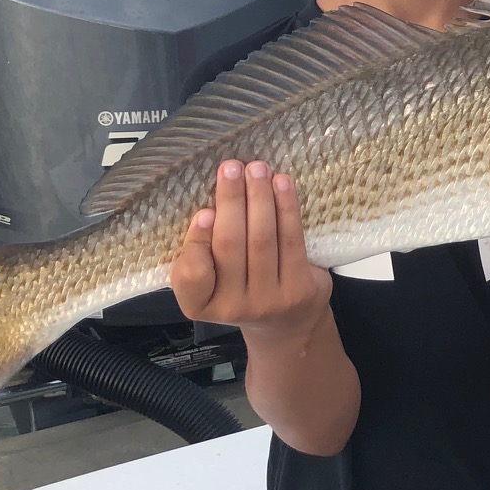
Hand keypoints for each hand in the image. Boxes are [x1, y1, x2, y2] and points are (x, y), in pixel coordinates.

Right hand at [169, 159, 332, 341]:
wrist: (286, 322)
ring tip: (257, 168)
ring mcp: (268, 300)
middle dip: (231, 201)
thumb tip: (209, 210)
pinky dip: (286, 208)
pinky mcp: (299, 289)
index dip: (197, 242)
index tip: (204, 211)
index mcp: (200, 304)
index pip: (191, 275)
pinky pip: (291, 240)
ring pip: (262, 239)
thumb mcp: (209, 282)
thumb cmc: (241, 289)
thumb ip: (200, 253)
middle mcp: (232, 307)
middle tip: (231, 168)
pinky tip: (282, 184)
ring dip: (260, 198)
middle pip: (230, 246)